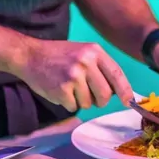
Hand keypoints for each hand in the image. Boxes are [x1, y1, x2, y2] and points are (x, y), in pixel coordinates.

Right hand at [11, 39, 132, 111]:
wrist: (30, 55)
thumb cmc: (59, 55)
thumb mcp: (83, 52)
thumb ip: (100, 68)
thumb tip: (118, 91)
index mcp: (94, 51)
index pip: (117, 74)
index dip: (125, 90)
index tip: (128, 101)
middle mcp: (86, 62)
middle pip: (105, 94)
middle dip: (100, 100)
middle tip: (90, 96)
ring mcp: (74, 76)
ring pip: (89, 103)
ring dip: (81, 101)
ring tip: (69, 88)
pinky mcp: (62, 89)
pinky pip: (73, 106)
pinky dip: (68, 103)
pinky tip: (60, 90)